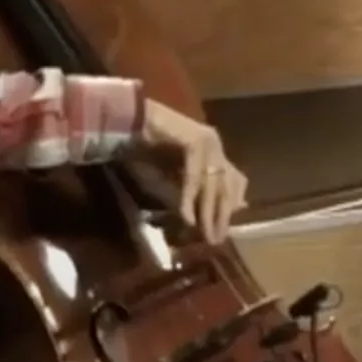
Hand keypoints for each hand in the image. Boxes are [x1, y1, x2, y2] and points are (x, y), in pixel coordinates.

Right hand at [133, 100, 249, 241]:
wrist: (127, 122)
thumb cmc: (143, 149)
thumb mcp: (170, 177)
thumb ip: (188, 193)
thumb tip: (199, 215)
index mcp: (214, 150)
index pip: (235, 180)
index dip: (232, 205)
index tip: (225, 229)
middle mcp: (215, 144)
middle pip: (226, 185)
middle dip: (221, 214)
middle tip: (216, 239)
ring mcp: (207, 140)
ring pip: (212, 182)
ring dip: (208, 211)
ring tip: (205, 233)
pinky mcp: (194, 140)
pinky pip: (194, 175)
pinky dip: (189, 198)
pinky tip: (187, 217)